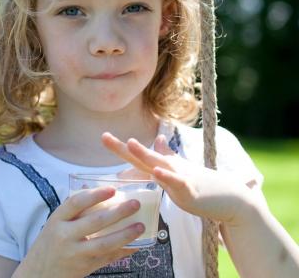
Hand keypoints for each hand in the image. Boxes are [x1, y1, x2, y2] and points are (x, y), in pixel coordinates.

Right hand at [15, 187, 143, 277]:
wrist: (38, 272)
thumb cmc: (49, 244)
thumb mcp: (54, 224)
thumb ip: (71, 209)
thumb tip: (90, 188)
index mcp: (57, 220)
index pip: (76, 203)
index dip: (95, 195)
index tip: (112, 189)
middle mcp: (65, 236)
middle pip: (95, 221)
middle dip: (118, 212)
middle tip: (135, 204)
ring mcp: (75, 253)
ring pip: (104, 243)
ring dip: (125, 234)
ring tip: (140, 226)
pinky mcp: (85, 267)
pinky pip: (108, 258)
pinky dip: (123, 251)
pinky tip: (135, 244)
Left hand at [101, 132, 255, 226]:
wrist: (231, 198)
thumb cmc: (204, 184)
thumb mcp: (181, 169)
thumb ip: (167, 156)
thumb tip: (157, 139)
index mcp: (164, 166)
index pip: (137, 156)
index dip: (120, 148)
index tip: (103, 137)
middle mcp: (169, 168)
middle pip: (142, 156)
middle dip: (122, 148)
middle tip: (103, 137)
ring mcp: (179, 177)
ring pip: (159, 164)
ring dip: (144, 153)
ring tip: (130, 143)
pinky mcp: (191, 190)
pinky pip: (178, 182)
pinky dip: (167, 177)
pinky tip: (157, 172)